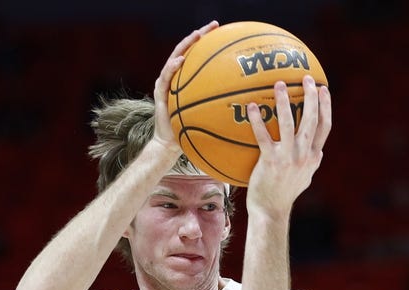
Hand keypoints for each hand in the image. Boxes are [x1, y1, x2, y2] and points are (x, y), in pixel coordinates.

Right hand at [153, 21, 219, 152]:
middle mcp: (177, 77)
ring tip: (196, 35)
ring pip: (175, 58)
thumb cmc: (192, 131)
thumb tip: (248, 103)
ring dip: (186, 45)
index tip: (224, 31)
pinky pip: (166, 77)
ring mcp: (167, 83)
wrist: (171, 143)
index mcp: (187, 80)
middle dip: (200, 36)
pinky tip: (180, 61)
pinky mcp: (159, 92)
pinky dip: (172, 67)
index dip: (210, 43)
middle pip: (188, 50)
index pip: (199, 56)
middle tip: (213, 26)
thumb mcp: (209, 117)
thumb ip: (221, 107)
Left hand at [245, 75, 331, 216]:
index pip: (325, 127)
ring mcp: (289, 158)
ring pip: (289, 124)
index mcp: (313, 156)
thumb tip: (318, 152)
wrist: (272, 211)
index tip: (323, 89)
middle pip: (312, 120)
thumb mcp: (305, 177)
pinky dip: (258, 121)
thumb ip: (311, 162)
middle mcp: (305, 155)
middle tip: (306, 78)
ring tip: (279, 85)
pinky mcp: (271, 162)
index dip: (325, 106)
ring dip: (285, 102)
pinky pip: (263, 137)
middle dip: (311, 97)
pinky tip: (252, 108)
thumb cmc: (285, 193)